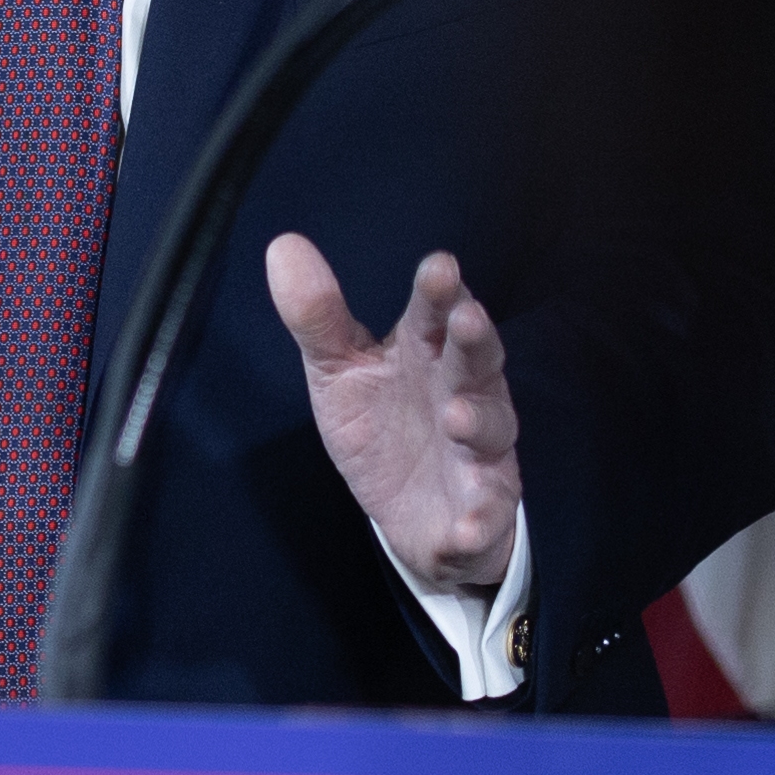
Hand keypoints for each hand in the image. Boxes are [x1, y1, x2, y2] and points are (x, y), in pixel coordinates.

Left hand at [272, 235, 518, 593]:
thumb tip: (283, 246)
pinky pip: (487, 511)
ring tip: (458, 417)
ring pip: (491, 429)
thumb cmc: (382, 426)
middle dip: (474, 339)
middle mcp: (464, 391)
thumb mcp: (339, 371)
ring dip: (479, 422)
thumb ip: (317, 316)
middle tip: (466, 318)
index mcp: (427, 352)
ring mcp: (480, 449)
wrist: (411, 517)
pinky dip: (481, 519)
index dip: (439, 291)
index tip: (438, 267)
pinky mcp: (484, 504)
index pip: (436, 313)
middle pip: (476, 359)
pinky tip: (468, 528)